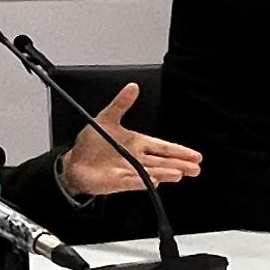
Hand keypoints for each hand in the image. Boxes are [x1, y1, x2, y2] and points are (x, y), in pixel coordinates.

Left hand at [60, 80, 204, 200]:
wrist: (74, 162)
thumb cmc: (92, 143)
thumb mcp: (106, 118)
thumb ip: (120, 104)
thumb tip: (133, 87)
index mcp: (137, 143)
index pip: (163, 147)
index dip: (179, 151)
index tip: (195, 155)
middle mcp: (136, 158)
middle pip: (163, 162)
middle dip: (180, 164)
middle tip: (195, 168)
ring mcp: (129, 171)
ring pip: (151, 172)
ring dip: (165, 173)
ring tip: (178, 174)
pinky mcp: (118, 182)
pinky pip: (132, 182)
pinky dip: (142, 182)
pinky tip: (154, 182)